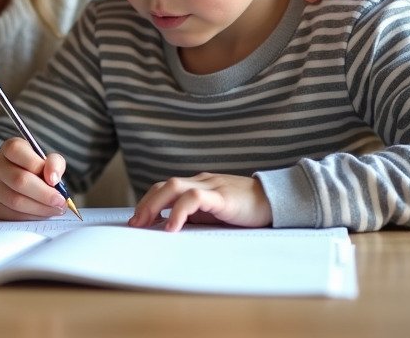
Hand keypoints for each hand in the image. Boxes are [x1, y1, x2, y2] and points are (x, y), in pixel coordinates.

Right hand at [0, 137, 68, 219]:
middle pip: (19, 180)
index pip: (18, 151)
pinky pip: (13, 215)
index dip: (38, 165)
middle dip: (44, 194)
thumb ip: (53, 162)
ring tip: (55, 209)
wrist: (8, 179)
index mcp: (9, 148)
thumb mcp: (44, 158)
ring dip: (40, 208)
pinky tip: (42, 213)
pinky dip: (31, 216)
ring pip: (16, 201)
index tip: (55, 180)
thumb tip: (54, 178)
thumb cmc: (30, 167)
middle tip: (61, 202)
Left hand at [128, 173, 272, 231]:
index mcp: (198, 185)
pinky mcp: (221, 196)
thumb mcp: (215, 214)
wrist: (275, 200)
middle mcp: (201, 181)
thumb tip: (170, 229)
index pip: (166, 188)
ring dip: (155, 205)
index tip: (136, 220)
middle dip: (145, 204)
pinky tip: (172, 227)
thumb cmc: (245, 209)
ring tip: (145, 224)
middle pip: (164, 185)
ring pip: (174, 187)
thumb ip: (196, 216)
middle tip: (134, 224)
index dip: (148, 201)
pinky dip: (179, 211)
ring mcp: (211, 186)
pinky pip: (195, 198)